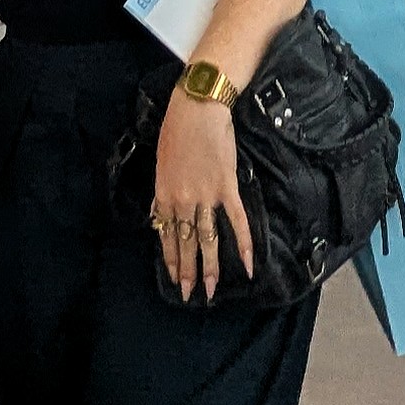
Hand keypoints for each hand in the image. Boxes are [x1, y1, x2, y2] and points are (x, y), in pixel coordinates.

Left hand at [151, 88, 252, 302]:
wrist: (197, 109)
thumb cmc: (175, 130)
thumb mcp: (160, 164)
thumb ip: (161, 194)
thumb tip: (155, 216)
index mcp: (164, 195)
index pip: (167, 236)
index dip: (171, 259)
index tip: (175, 279)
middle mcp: (183, 201)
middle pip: (187, 243)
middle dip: (188, 271)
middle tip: (191, 294)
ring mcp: (206, 196)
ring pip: (208, 239)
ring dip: (210, 266)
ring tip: (211, 289)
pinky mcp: (227, 188)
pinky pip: (237, 221)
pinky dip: (244, 244)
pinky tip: (248, 265)